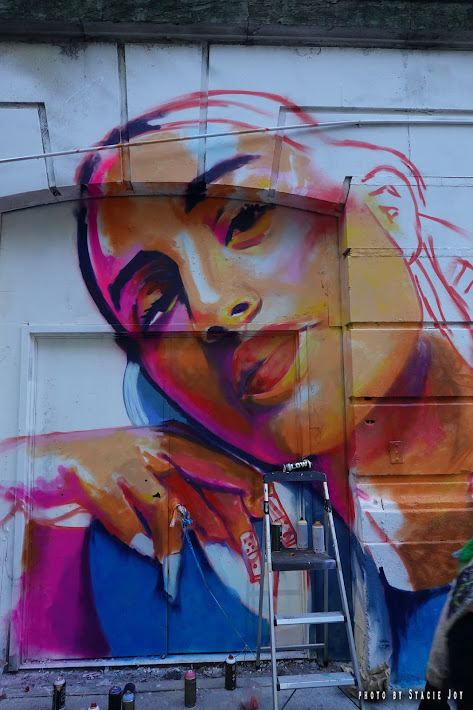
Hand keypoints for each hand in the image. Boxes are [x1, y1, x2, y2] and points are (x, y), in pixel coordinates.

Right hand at [1, 424, 263, 599]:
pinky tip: (141, 552)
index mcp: (172, 439)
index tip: (267, 514)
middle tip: (244, 555)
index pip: (222, 463)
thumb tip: (231, 525)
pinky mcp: (95, 483)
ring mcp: (124, 462)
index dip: (249, 487)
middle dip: (229, 521)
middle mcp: (152, 445)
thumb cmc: (114, 469)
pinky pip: (127, 521)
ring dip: (174, 546)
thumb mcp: (156, 469)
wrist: (53, 461)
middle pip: (204, 481)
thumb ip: (189, 490)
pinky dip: (136, 541)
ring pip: (166, 507)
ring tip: (174, 569)